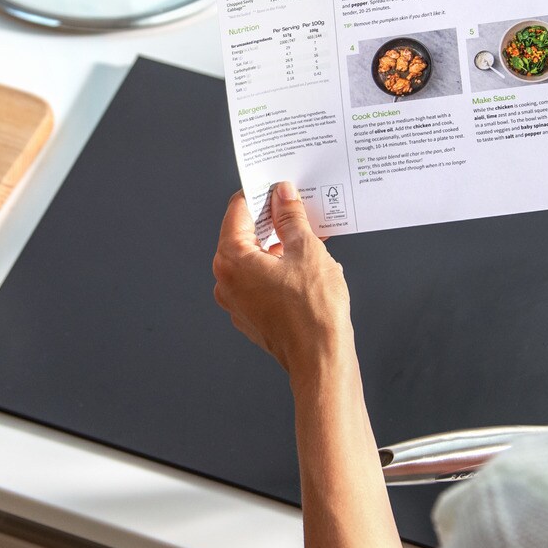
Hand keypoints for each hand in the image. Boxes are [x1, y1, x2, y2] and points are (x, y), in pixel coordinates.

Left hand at [213, 183, 353, 387]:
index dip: (260, 194)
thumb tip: (283, 196)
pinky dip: (276, 269)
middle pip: (243, 236)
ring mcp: (236, 302)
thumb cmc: (314, 311)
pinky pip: (259, 282)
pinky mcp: (250, 317)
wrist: (321, 360)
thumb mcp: (307, 250)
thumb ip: (291, 218)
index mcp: (232, 259)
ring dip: (276, 246)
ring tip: (307, 238)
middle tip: (296, 208)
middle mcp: (226, 281)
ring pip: (252, 261)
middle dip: (271, 221)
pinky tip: (303, 267)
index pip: (238, 211)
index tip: (277, 187)